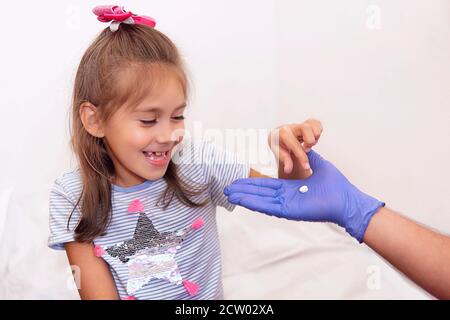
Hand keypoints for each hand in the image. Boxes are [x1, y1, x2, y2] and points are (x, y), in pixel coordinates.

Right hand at [224, 150, 384, 241]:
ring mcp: (286, 205)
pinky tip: (241, 200)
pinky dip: (254, 203)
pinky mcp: (289, 211)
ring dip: (244, 197)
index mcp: (290, 189)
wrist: (346, 198)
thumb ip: (308, 158)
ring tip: (229, 193)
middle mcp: (286, 198)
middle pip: (260, 193)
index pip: (267, 185)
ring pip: (260, 200)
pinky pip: (268, 206)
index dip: (252, 183)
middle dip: (244, 190)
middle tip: (227, 189)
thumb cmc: (336, 185)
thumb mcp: (318, 165)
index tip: (239, 180)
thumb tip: (306, 147)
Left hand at [269, 119, 322, 174]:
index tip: (306, 166)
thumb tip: (288, 169)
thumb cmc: (277, 143)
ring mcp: (300, 124)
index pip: (294, 144)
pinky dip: (317, 132)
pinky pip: (316, 123)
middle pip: (306, 128)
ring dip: (314, 136)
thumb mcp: (276, 151)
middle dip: (309, 141)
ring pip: (313, 125)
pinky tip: (311, 139)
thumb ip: (284, 160)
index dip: (302, 157)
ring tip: (308, 144)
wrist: (277, 135)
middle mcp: (292, 127)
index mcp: (282, 133)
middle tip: (306, 149)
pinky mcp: (306, 123)